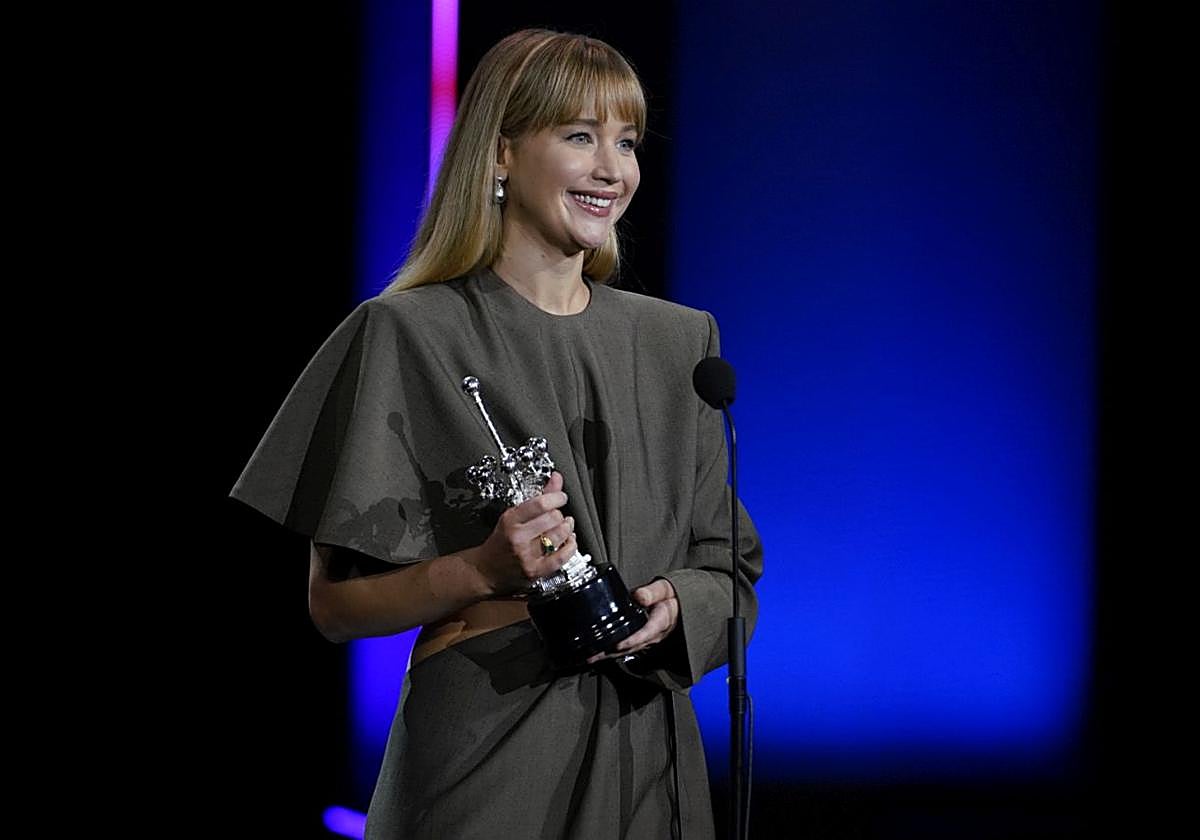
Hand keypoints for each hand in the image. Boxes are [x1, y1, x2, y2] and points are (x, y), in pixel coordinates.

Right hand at [470, 472, 577, 596]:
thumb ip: (538, 497)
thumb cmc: (500, 541)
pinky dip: (571, 547)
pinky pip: (560, 557)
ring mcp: (526, 555)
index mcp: (510, 520)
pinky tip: (570, 541)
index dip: (557, 497)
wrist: (486, 570)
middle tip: (558, 515)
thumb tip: (556, 478)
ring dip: (568, 528)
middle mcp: (518, 538)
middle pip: (552, 519)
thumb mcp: (513, 515)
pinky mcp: (535, 571)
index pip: (540, 504)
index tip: (561, 497)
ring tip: (566, 526)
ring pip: (558, 536)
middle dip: (560, 514)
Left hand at [587, 578, 679, 664]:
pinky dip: (612, 652)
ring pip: (627, 651)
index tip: (618, 645)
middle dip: (612, 653)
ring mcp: (647, 640)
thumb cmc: (670, 596)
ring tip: (591, 658)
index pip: (646, 633)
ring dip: (609, 655)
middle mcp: (654, 635)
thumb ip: (651, 592)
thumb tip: (638, 596)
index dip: (631, 640)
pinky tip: (600, 653)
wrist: (678, 605)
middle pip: (632, 646)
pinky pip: (627, 649)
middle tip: (593, 656)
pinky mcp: (642, 640)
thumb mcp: (663, 589)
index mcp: (661, 621)